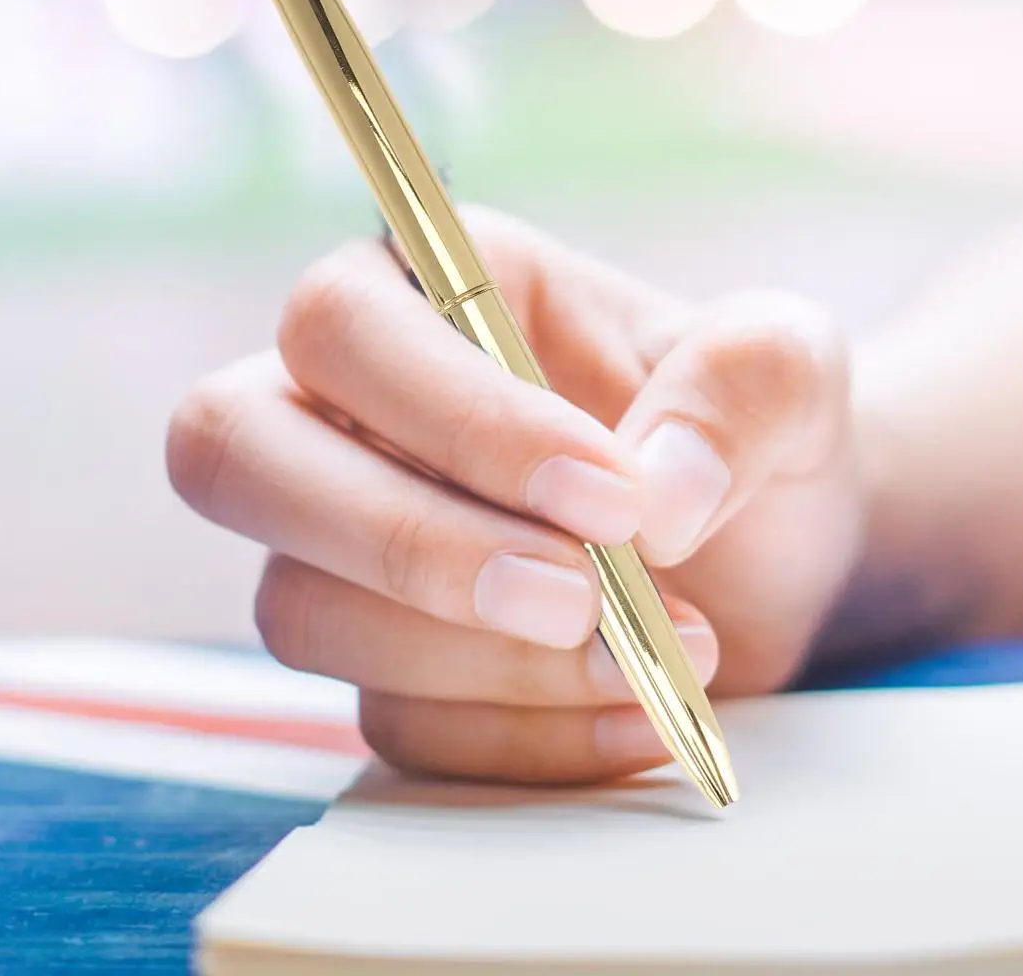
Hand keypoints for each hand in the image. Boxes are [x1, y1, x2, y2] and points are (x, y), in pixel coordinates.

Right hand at [166, 208, 860, 783]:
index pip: (345, 326)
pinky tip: (638, 714)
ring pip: (303, 610)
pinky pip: (393, 724)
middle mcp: (354, 408)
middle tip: (576, 597)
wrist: (770, 542)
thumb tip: (656, 496)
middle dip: (406, 542)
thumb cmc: (749, 422)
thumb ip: (740, 387)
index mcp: (434, 287)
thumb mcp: (789, 368)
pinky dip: (522, 736)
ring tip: (658, 651)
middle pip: (233, 454)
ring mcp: (348, 544)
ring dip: (484, 656)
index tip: (612, 498)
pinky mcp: (383, 662)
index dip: (456, 418)